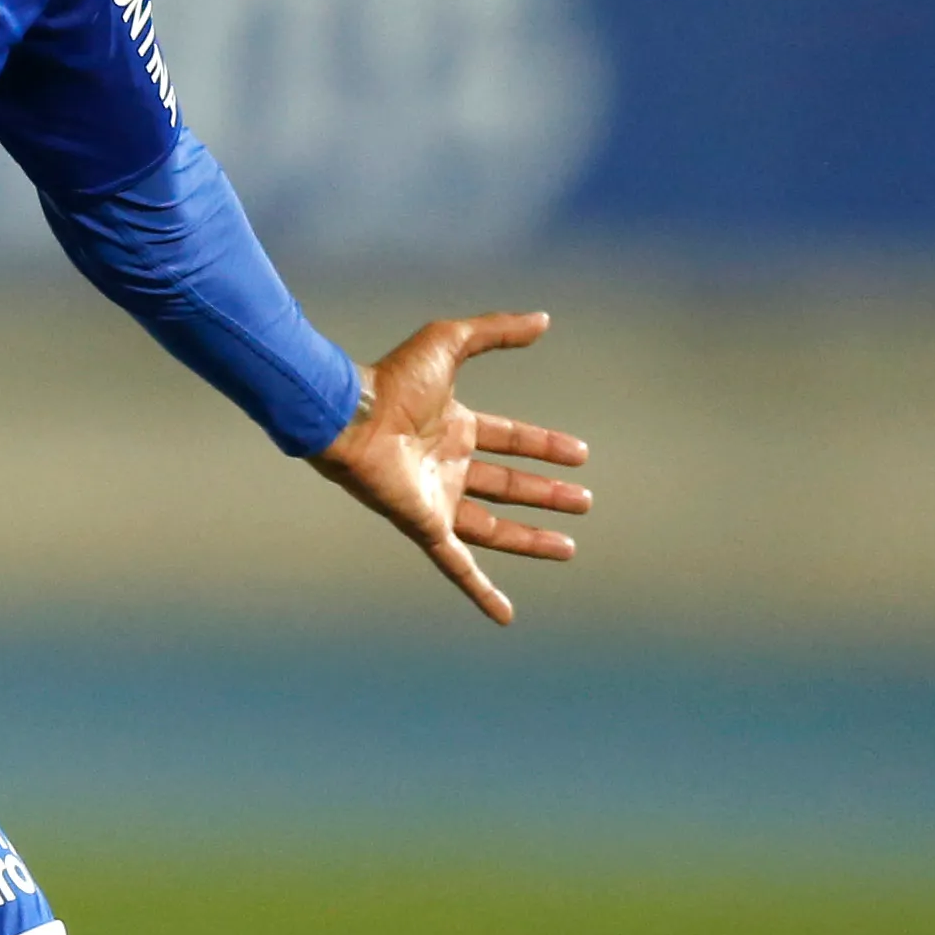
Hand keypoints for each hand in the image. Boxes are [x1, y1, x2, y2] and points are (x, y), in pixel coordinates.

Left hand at [310, 311, 592, 623]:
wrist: (349, 415)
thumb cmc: (391, 379)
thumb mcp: (451, 342)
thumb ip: (496, 331)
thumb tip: (544, 319)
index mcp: (454, 426)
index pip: (509, 439)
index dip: (544, 446)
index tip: (581, 455)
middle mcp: (447, 466)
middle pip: (507, 486)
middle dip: (546, 494)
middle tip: (584, 501)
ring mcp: (436, 500)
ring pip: (493, 528)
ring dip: (531, 539)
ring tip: (569, 548)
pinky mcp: (425, 527)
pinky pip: (456, 566)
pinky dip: (479, 591)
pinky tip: (504, 615)